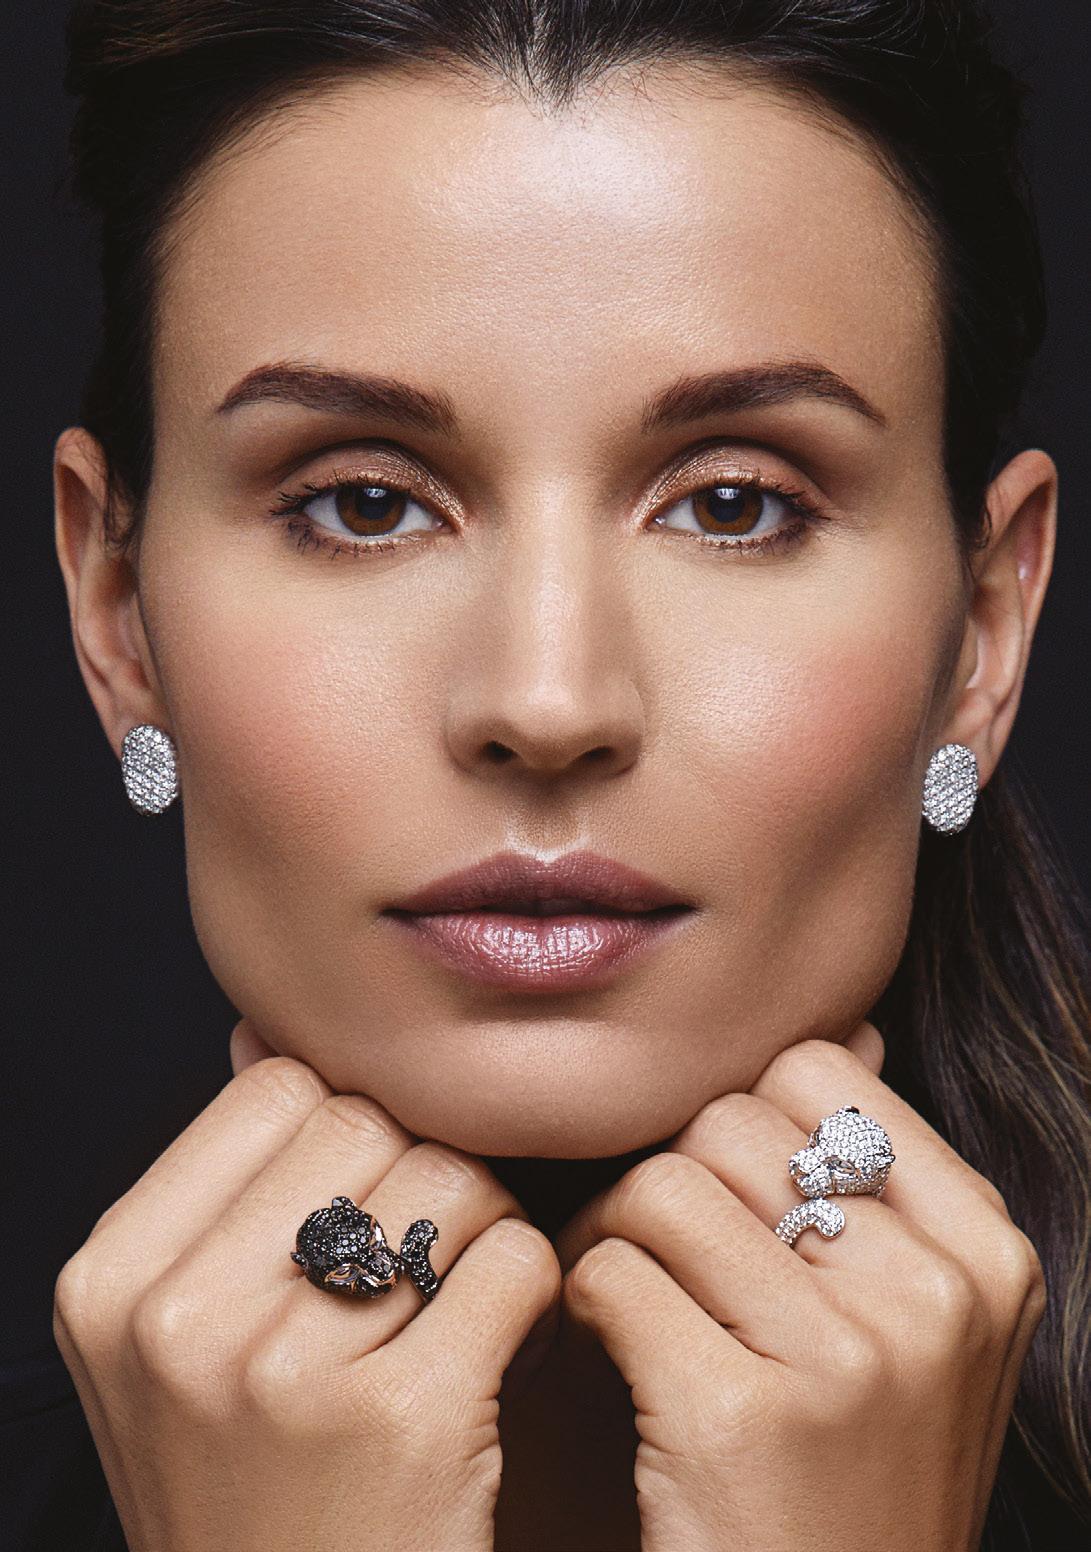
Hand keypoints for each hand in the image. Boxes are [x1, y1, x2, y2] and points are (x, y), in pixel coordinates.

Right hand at [53, 1019, 559, 1551]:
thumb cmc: (260, 1489)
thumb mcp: (183, 1346)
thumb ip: (219, 1192)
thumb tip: (263, 1033)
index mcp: (112, 1280)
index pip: (275, 1087)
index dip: (345, 1134)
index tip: (359, 1208)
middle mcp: (179, 1318)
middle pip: (368, 1118)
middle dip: (418, 1174)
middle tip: (422, 1264)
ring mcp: (285, 1369)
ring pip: (452, 1176)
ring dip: (480, 1231)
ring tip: (457, 1309)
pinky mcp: (405, 1415)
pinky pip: (517, 1258)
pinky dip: (534, 1293)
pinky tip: (506, 1351)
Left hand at [555, 1024, 1046, 1551]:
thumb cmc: (850, 1472)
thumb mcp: (918, 1329)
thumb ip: (886, 1189)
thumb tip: (845, 1026)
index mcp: (987, 1253)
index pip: (818, 1072)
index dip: (746, 1123)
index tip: (729, 1196)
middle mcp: (935, 1295)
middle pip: (730, 1120)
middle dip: (671, 1174)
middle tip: (654, 1249)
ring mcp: (847, 1358)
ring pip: (661, 1183)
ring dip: (613, 1231)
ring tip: (625, 1297)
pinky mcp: (739, 1416)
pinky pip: (609, 1271)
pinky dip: (582, 1301)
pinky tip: (605, 1354)